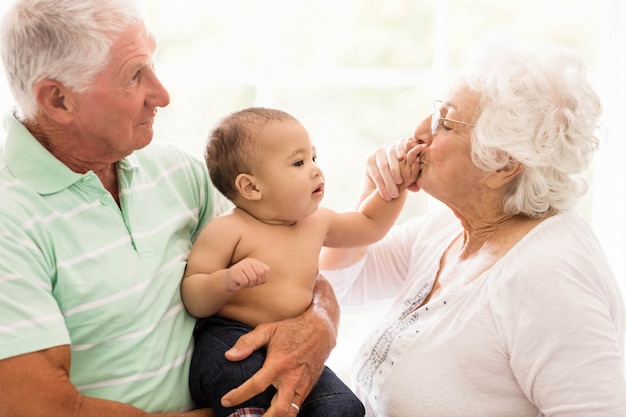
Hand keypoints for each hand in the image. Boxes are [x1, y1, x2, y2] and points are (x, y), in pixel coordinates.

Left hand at [220, 276, 338, 415]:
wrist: (321, 331)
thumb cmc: (291, 330)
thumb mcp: (268, 330)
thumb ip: (248, 342)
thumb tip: (229, 356)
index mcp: (279, 363)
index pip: (256, 385)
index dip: (239, 395)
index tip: (226, 401)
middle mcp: (292, 378)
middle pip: (278, 410)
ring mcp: (302, 385)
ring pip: (289, 413)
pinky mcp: (307, 389)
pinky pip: (296, 408)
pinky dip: (285, 414)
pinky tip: (273, 414)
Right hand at [225, 258, 269, 291]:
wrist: (227, 281)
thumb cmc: (243, 280)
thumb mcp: (255, 276)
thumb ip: (262, 275)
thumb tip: (264, 278)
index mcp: (254, 262)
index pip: (266, 270)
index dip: (263, 279)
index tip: (256, 281)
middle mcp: (248, 261)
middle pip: (260, 274)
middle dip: (256, 282)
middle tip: (250, 283)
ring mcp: (241, 265)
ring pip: (253, 279)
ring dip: (249, 285)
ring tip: (244, 283)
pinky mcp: (235, 271)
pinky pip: (245, 282)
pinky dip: (243, 286)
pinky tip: (238, 283)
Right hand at [366, 137, 423, 200]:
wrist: (387, 181)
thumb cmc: (404, 175)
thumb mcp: (411, 173)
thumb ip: (415, 175)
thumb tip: (417, 188)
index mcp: (401, 144)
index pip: (401, 142)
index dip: (401, 148)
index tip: (403, 157)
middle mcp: (388, 146)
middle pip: (391, 155)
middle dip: (395, 169)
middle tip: (400, 183)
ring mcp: (377, 153)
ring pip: (382, 166)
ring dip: (388, 180)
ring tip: (393, 194)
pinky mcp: (369, 162)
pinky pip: (375, 174)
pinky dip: (381, 185)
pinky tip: (385, 194)